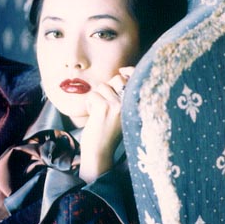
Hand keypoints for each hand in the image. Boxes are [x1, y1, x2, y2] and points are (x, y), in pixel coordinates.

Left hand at [79, 67, 134, 182]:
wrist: (99, 152)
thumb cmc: (107, 133)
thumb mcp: (120, 114)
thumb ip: (121, 97)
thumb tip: (120, 75)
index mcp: (135, 105)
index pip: (136, 79)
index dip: (129, 71)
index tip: (123, 71)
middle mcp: (128, 103)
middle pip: (116, 79)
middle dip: (106, 88)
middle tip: (103, 106)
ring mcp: (117, 105)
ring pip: (102, 86)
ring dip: (96, 98)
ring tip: (99, 114)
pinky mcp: (104, 107)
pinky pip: (92, 95)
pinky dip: (89, 105)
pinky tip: (93, 117)